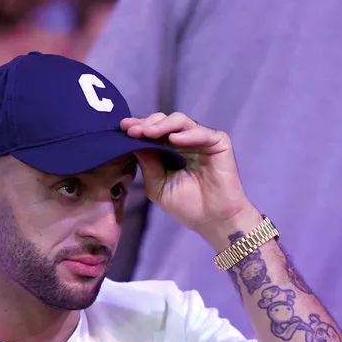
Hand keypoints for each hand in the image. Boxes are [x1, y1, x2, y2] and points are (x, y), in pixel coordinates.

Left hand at [121, 113, 261, 247]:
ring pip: (181, 121)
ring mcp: (201, 140)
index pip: (152, 132)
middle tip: (134, 131)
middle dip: (147, 124)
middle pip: (164, 121)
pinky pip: (202, 132)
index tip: (123, 128)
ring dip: (163, 125)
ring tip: (148, 133)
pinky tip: (174, 139)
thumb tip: (134, 142)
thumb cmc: (186, 206)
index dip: (138, 127)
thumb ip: (148, 165)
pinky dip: (187, 134)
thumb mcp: (157, 186)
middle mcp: (184, 141)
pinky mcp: (219, 142)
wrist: (212, 220)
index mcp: (169, 150)